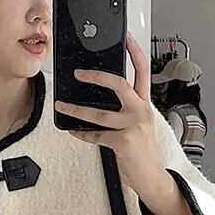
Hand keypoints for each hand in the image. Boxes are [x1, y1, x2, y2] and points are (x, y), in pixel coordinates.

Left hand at [54, 30, 171, 196]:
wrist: (153, 177)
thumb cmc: (143, 152)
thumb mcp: (139, 126)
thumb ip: (126, 111)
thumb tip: (98, 101)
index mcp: (145, 105)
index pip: (143, 71)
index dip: (135, 52)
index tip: (126, 37)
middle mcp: (141, 112)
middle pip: (119, 84)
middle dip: (96, 75)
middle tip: (79, 72)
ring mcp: (133, 126)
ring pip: (99, 113)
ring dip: (76, 109)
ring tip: (61, 104)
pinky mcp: (123, 142)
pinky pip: (95, 135)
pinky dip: (82, 134)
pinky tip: (73, 131)